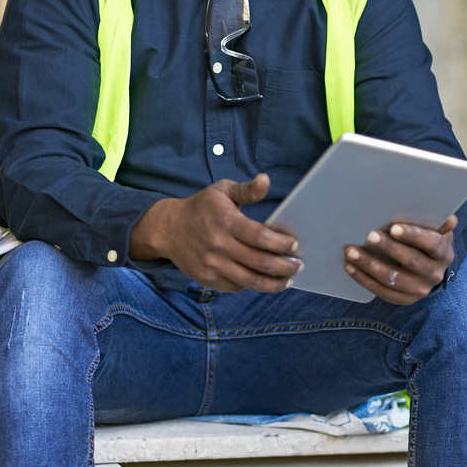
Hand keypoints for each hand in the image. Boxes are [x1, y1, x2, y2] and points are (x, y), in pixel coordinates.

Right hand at [129, 173, 301, 292]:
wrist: (168, 229)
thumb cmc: (202, 207)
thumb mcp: (222, 191)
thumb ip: (247, 189)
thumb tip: (266, 180)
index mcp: (226, 221)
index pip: (260, 237)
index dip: (281, 244)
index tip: (294, 245)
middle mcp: (219, 245)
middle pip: (260, 262)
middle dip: (285, 266)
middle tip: (298, 265)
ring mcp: (212, 265)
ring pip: (250, 281)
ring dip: (274, 283)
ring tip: (288, 280)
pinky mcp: (208, 279)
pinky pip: (237, 286)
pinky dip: (253, 284)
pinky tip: (264, 279)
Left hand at [344, 215, 456, 304]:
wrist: (430, 268)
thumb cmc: (429, 240)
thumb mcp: (437, 230)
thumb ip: (438, 223)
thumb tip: (449, 218)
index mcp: (443, 253)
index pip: (431, 244)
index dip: (413, 236)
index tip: (394, 227)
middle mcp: (434, 274)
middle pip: (410, 261)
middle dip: (388, 248)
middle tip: (369, 236)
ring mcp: (419, 290)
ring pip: (392, 279)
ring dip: (369, 264)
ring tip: (351, 252)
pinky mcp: (405, 300)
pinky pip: (382, 291)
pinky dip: (363, 279)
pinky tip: (350, 267)